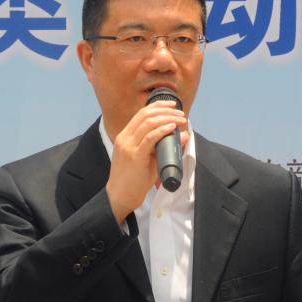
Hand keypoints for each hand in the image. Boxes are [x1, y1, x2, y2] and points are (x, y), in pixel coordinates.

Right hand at [105, 101, 187, 222]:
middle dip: (165, 110)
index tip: (172, 106)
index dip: (158, 106)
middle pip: (145, 114)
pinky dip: (162, 130)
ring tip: (180, 120)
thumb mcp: (147, 160)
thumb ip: (163, 147)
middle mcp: (125, 138)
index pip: (141, 114)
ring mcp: (128, 146)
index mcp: (125, 136)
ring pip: (148, 122)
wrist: (119, 196)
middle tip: (180, 113)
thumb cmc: (133, 180)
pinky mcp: (134, 155)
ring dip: (167, 118)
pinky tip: (171, 127)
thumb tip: (182, 135)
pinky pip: (149, 138)